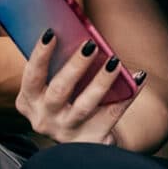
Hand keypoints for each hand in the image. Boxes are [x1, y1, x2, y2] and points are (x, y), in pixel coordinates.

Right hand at [15, 27, 138, 144]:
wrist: (83, 140)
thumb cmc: (67, 100)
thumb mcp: (52, 86)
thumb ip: (56, 64)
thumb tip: (74, 28)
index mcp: (29, 101)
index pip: (31, 76)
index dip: (40, 55)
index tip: (51, 33)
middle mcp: (44, 119)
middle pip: (59, 91)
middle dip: (75, 66)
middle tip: (91, 45)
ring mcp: (67, 132)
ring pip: (84, 105)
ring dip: (101, 81)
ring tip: (115, 61)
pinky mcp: (91, 140)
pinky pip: (112, 114)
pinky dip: (127, 95)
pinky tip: (138, 78)